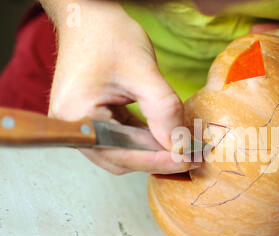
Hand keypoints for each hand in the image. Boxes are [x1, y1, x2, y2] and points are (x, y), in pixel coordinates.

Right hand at [47, 1, 195, 174]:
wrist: (91, 15)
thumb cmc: (109, 36)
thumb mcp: (144, 73)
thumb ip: (164, 112)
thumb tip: (180, 146)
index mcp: (77, 116)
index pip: (123, 154)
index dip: (159, 161)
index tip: (188, 161)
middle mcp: (74, 126)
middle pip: (121, 159)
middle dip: (156, 159)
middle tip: (190, 156)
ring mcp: (81, 124)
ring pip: (123, 152)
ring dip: (152, 150)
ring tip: (182, 147)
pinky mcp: (92, 118)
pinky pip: (121, 138)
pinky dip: (144, 139)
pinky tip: (165, 135)